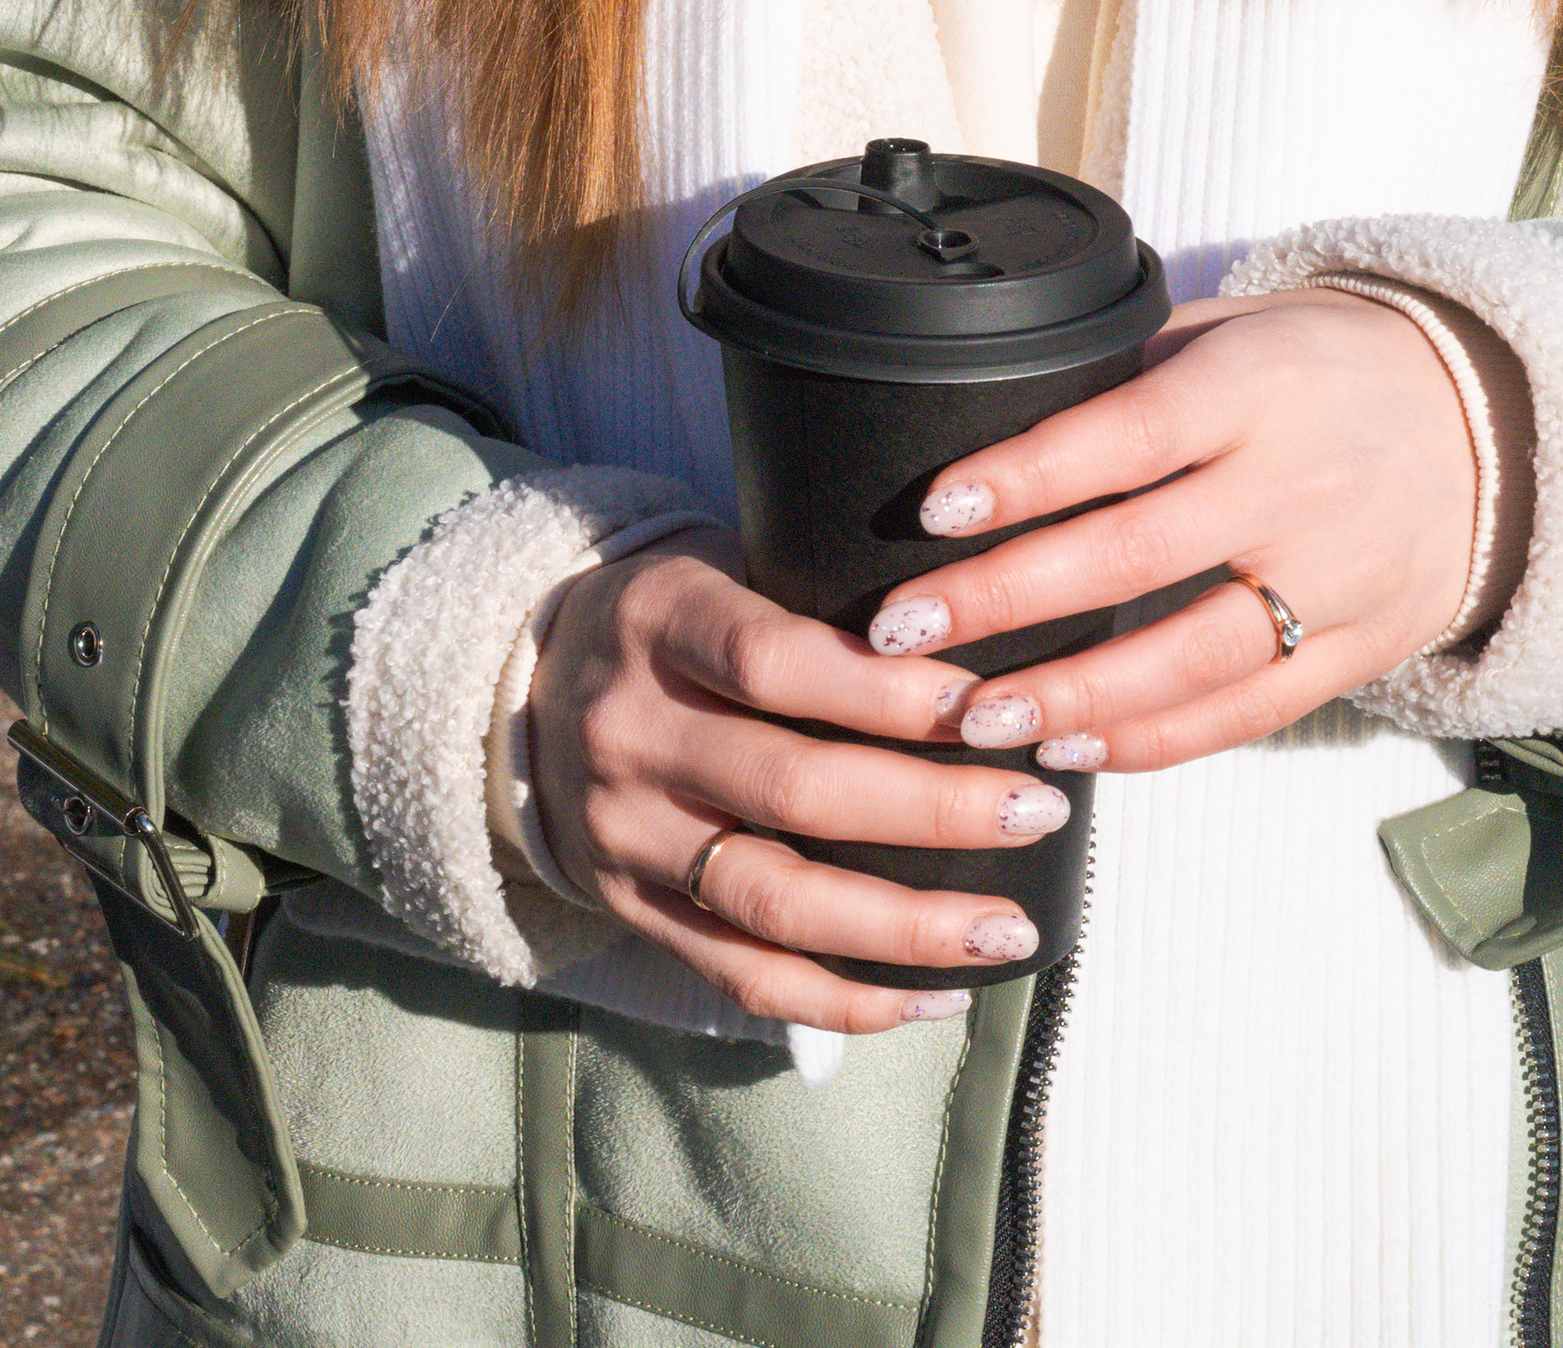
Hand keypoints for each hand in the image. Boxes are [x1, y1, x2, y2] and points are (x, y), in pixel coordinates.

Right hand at [524, 524, 1082, 1033]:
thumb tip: (982, 649)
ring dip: (906, 926)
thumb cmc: (676, 616)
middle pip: (795, 788)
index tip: (997, 707)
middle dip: (933, 810)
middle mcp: (633, 732)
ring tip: (1009, 931)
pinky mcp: (632, 912)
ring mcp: (626, 834)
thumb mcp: (722, 563)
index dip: (893, 693)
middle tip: (1038, 811)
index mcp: (660, 620)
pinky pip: (743, 976)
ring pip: (776, 900)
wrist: (524, 688)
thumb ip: (821, 600)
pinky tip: (937, 994)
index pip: (779, 662)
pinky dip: (846, 999)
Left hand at [859, 291, 1483, 770]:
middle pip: (1132, 557)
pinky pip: (1247, 711)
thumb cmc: (1328, 366)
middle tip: (904, 632)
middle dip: (1006, 601)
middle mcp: (1293, 485)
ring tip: (975, 719)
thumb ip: (1135, 366)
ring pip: (1187, 658)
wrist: (1493, 425)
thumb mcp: (1239, 326)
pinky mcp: (1360, 650)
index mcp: (1253, 387)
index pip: (1122, 435)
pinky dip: (1157, 740)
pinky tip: (1075, 747)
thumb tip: (1002, 402)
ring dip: (1071, 695)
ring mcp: (1333, 578)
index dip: (1025, 477)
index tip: (935, 509)